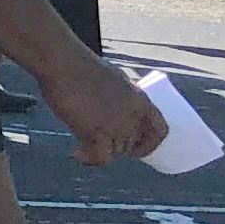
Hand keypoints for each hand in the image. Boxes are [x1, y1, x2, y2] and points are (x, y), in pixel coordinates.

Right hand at [42, 52, 167, 168]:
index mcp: (140, 100)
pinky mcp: (97, 133)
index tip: (136, 149)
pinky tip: (77, 154)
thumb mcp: (113, 79)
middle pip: (131, 144)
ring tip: (82, 147)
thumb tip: (116, 108)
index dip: (150, 144)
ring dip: (98, 151)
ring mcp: (117, 125)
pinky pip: (100, 158)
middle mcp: (133, 115)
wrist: (64, 64)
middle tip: (99, 144)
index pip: (160, 131)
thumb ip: (120, 97)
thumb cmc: (82, 67)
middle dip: (116, 147)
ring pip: (114, 152)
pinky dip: (88, 159)